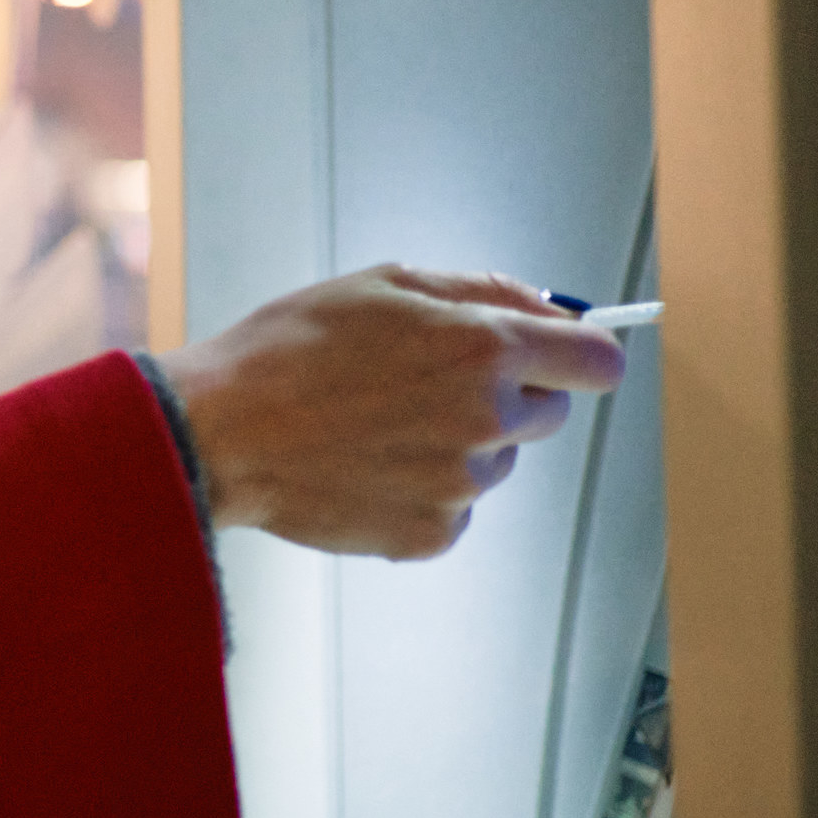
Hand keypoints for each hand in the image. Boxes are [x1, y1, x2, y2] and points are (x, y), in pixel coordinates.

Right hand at [151, 265, 626, 560]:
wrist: (220, 432)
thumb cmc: (288, 349)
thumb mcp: (383, 284)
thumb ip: (478, 290)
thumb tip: (545, 304)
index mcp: (482, 347)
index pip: (597, 361)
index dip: (582, 356)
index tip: (566, 358)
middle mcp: (485, 418)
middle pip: (550, 413)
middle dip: (509, 394)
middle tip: (431, 383)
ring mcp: (461, 484)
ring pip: (497, 462)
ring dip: (461, 443)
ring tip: (380, 425)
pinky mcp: (432, 534)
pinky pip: (456, 507)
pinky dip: (425, 489)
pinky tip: (369, 464)